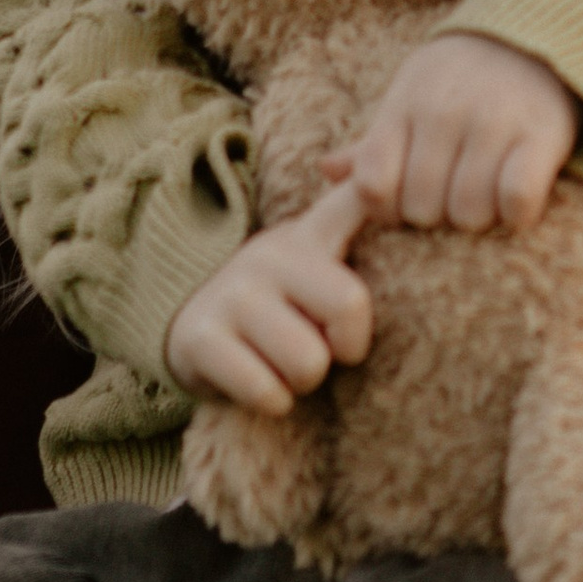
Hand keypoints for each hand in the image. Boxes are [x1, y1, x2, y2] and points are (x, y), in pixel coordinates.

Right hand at [163, 180, 374, 415]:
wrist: (188, 330)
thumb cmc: (276, 305)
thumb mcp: (315, 260)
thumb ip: (356, 220)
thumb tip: (377, 179)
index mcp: (309, 235)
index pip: (354, 198)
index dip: (378, 189)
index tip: (395, 195)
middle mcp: (269, 254)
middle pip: (349, 304)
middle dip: (344, 348)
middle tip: (321, 347)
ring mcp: (232, 293)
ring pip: (308, 362)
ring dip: (304, 382)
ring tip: (284, 364)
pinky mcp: (200, 337)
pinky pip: (267, 392)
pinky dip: (273, 401)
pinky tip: (259, 382)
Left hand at [325, 32, 578, 235]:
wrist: (533, 40)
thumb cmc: (459, 81)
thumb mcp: (409, 98)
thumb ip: (372, 143)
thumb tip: (325, 170)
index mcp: (405, 105)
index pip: (372, 185)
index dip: (386, 209)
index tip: (407, 200)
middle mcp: (444, 112)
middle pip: (422, 209)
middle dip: (436, 216)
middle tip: (452, 196)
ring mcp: (494, 122)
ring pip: (468, 213)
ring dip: (478, 217)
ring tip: (485, 195)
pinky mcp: (542, 134)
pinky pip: (517, 201)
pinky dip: (516, 213)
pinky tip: (515, 199)